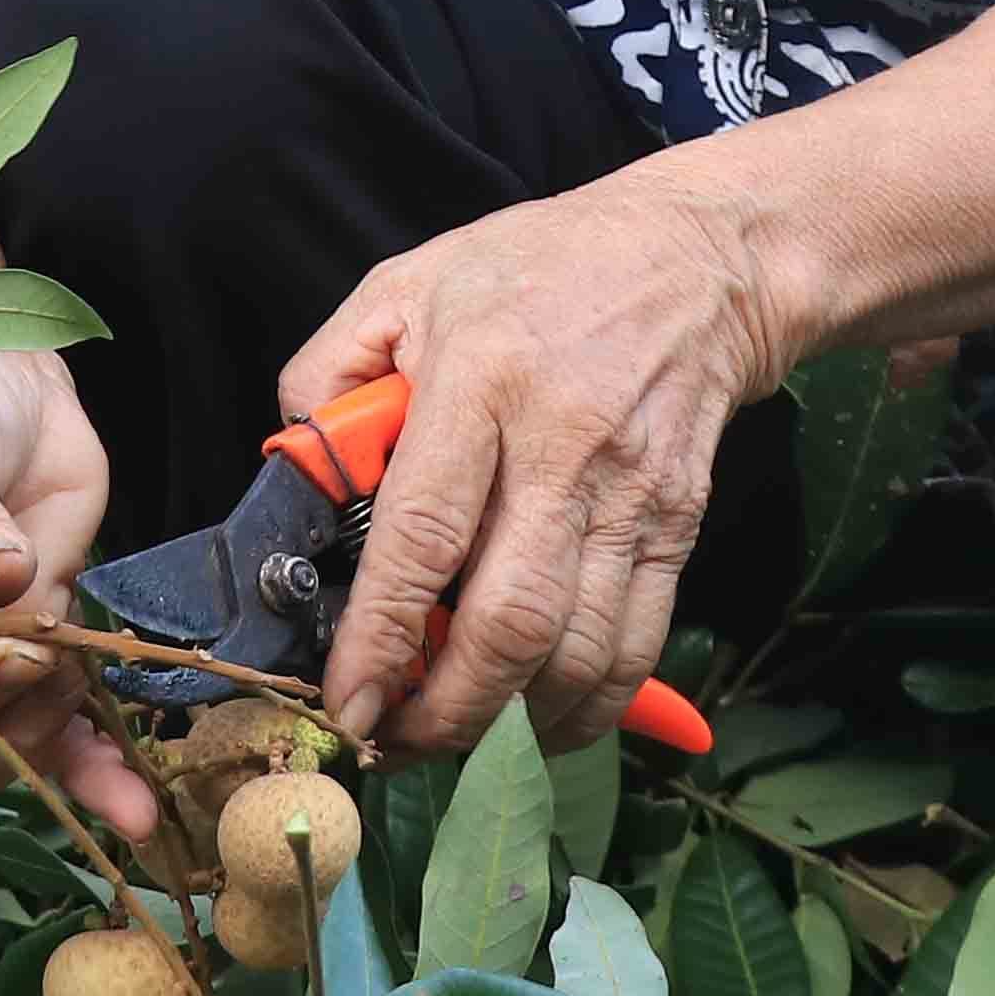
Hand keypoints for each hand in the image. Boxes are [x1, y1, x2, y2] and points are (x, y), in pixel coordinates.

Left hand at [283, 168, 795, 755]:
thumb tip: (298, 471)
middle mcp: (562, 443)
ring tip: (457, 734)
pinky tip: (539, 716)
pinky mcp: (679, 520)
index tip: (347, 697)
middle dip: (448, 707)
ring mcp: (631, 490)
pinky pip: (637, 641)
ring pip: (578, 647)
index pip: (424, 534)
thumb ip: (331, 372)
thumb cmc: (540, 267)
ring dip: (515, 719)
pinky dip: (589, 702)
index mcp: (482, 378)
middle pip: (511, 617)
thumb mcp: (407, 283)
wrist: (697, 257)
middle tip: (398, 739)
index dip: (382, 635)